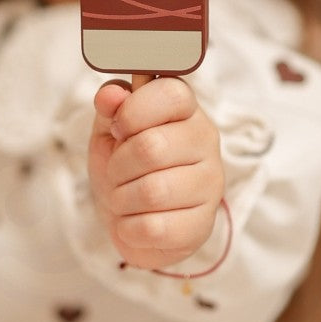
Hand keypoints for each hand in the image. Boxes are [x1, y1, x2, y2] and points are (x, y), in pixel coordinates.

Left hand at [88, 77, 223, 270]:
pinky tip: (136, 220)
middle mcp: (206, 140)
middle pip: (152, 147)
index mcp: (186, 109)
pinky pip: (154, 228)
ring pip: (152, 192)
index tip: (119, 127)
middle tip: (117, 172)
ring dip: (122, 199)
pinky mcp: (203, 224)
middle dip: (119, 165)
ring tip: (125, 197)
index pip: (170, 93)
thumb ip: (109, 106)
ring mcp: (210, 183)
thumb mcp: (109, 129)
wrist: (131, 217)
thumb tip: (111, 94)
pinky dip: (129, 228)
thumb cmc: (124, 164)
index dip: (132, 111)